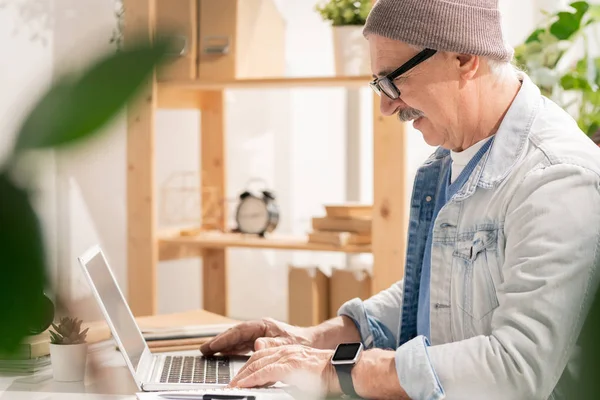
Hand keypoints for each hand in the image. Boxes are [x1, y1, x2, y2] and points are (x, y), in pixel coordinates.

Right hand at [200, 318, 314, 355]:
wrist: (311, 342)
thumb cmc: (301, 342)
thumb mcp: (287, 344)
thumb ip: (272, 344)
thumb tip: (256, 344)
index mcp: (264, 325)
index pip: (240, 331)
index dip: (225, 338)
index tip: (213, 345)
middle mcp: (259, 328)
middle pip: (235, 334)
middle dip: (219, 341)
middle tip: (204, 349)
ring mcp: (259, 334)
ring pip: (237, 339)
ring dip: (223, 345)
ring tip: (208, 352)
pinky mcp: (261, 341)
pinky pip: (242, 345)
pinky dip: (232, 349)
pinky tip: (224, 354)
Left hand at [228, 344, 338, 395]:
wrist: (342, 369)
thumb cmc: (328, 374)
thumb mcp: (302, 372)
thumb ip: (287, 374)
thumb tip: (275, 384)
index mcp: (289, 352)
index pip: (262, 356)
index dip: (248, 367)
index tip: (239, 378)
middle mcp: (286, 351)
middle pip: (256, 358)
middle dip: (241, 371)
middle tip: (232, 383)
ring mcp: (288, 357)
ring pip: (258, 364)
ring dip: (243, 375)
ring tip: (234, 385)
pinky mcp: (291, 366)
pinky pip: (266, 372)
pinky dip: (253, 379)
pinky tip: (245, 385)